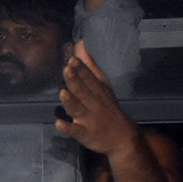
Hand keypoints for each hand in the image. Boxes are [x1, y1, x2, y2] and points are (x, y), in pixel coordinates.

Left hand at [55, 41, 139, 155]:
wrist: (123, 137)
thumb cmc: (108, 107)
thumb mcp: (102, 84)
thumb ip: (89, 65)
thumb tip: (80, 44)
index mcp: (98, 90)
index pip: (89, 77)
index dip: (81, 68)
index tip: (73, 58)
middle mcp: (94, 103)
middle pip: (84, 90)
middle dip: (75, 80)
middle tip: (67, 68)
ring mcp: (90, 119)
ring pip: (79, 109)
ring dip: (71, 101)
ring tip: (63, 93)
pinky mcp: (86, 134)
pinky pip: (76, 131)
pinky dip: (68, 127)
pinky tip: (59, 123)